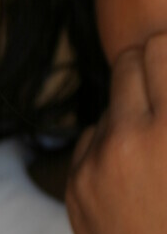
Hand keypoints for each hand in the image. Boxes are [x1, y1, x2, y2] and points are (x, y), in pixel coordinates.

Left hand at [67, 33, 166, 233]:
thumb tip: (164, 83)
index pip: (165, 45)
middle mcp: (138, 137)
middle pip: (134, 59)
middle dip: (157, 71)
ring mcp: (99, 162)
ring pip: (110, 99)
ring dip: (134, 106)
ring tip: (159, 138)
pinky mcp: (75, 188)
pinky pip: (91, 140)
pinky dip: (112, 145)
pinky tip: (139, 178)